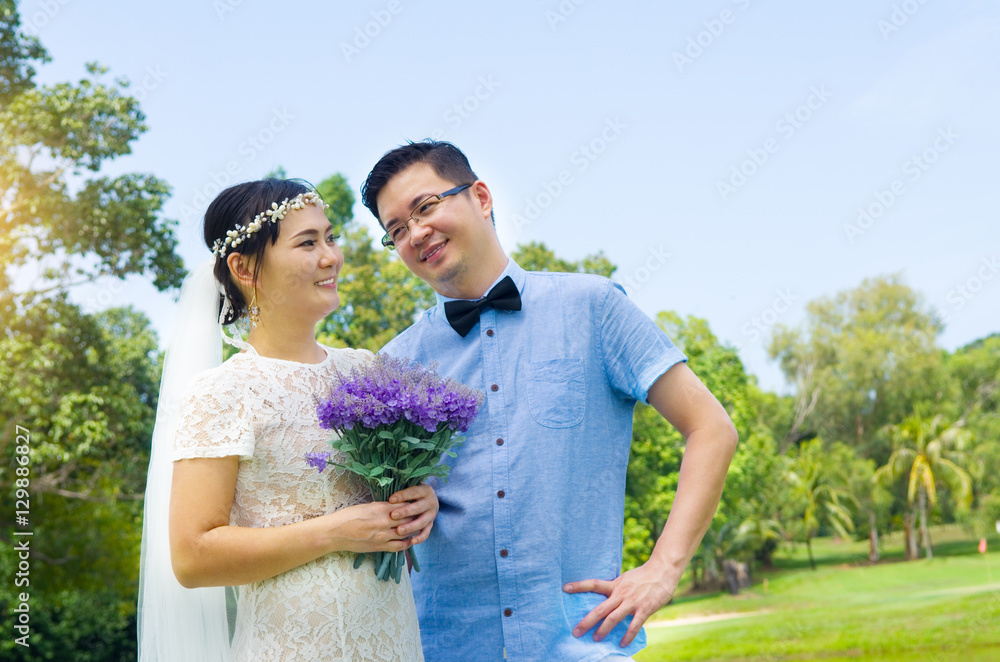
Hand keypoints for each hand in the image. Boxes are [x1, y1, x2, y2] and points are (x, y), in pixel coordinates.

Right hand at [331, 501, 414, 553]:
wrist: (335, 533)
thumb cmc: (348, 516)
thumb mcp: (366, 506)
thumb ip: (381, 507)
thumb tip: (393, 506)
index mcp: (380, 508)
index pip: (403, 506)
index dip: (411, 505)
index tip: (416, 505)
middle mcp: (384, 522)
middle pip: (407, 519)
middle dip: (414, 517)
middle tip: (420, 516)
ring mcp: (382, 536)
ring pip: (405, 532)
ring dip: (412, 530)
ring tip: (416, 527)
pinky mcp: (379, 547)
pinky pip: (398, 546)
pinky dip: (406, 544)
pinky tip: (410, 541)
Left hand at [388, 483, 437, 543]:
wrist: (429, 500)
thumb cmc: (413, 494)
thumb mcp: (408, 488)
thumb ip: (397, 492)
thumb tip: (379, 493)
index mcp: (425, 490)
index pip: (413, 492)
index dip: (402, 496)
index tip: (391, 500)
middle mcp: (430, 502)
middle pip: (418, 507)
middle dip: (405, 512)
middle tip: (393, 516)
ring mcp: (431, 514)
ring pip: (422, 522)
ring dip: (410, 526)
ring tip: (399, 530)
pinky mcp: (431, 524)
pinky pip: (426, 533)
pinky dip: (420, 538)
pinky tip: (411, 541)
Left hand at [563, 561, 677, 647]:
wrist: (663, 570)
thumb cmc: (643, 576)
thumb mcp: (625, 579)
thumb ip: (615, 588)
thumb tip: (605, 598)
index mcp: (615, 585)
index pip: (593, 584)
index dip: (579, 586)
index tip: (565, 588)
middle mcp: (621, 594)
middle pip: (600, 609)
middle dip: (587, 621)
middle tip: (576, 632)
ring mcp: (632, 602)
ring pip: (613, 618)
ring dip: (603, 630)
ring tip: (595, 639)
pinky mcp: (644, 609)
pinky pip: (634, 625)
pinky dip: (628, 636)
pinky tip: (622, 643)